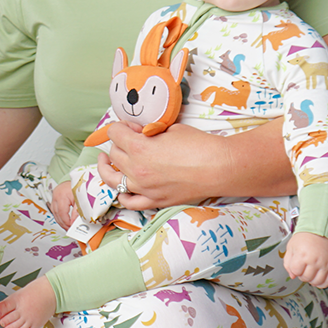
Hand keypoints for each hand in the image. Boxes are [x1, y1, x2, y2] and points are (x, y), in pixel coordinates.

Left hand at [0, 276, 56, 327]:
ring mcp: (30, 319)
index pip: (2, 309)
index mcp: (17, 300)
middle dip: (3, 321)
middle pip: (6, 321)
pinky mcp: (35, 325)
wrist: (51, 293)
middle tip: (3, 319)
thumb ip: (7, 304)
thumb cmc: (35, 292)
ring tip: (9, 325)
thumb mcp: (18, 294)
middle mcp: (23, 311)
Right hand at [51, 180, 77, 227]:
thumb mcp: (80, 200)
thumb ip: (77, 212)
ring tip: (67, 226)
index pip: (61, 213)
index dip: (66, 222)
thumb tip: (75, 223)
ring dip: (60, 221)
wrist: (77, 179)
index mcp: (61, 195)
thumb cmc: (79, 186)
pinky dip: (59, 216)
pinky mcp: (55, 199)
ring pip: (54, 213)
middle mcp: (55, 196)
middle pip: (56, 214)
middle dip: (63, 223)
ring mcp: (54, 197)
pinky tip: (64, 220)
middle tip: (69, 229)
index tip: (72, 227)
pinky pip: (55, 210)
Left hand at [98, 121, 235, 210]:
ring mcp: (144, 188)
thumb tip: (140, 133)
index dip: (121, 126)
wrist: (221, 168)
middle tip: (129, 139)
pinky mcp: (154, 200)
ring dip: (107, 167)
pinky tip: (121, 185)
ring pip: (112, 178)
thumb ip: (150, 131)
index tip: (129, 126)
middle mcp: (136, 170)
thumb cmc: (199, 145)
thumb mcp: (171, 129)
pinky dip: (121, 194)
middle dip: (118, 143)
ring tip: (106, 160)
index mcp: (139, 148)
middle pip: (113, 153)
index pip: (114, 133)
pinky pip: (128, 201)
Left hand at [284, 231, 327, 288]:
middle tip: (303, 269)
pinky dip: (322, 284)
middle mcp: (315, 261)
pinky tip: (318, 279)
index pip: (296, 271)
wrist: (321, 231)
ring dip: (311, 280)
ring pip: (317, 282)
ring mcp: (325, 265)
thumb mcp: (291, 247)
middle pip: (306, 278)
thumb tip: (292, 276)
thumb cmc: (305, 238)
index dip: (294, 270)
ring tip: (310, 274)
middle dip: (302, 275)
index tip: (296, 265)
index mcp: (302, 255)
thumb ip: (288, 262)